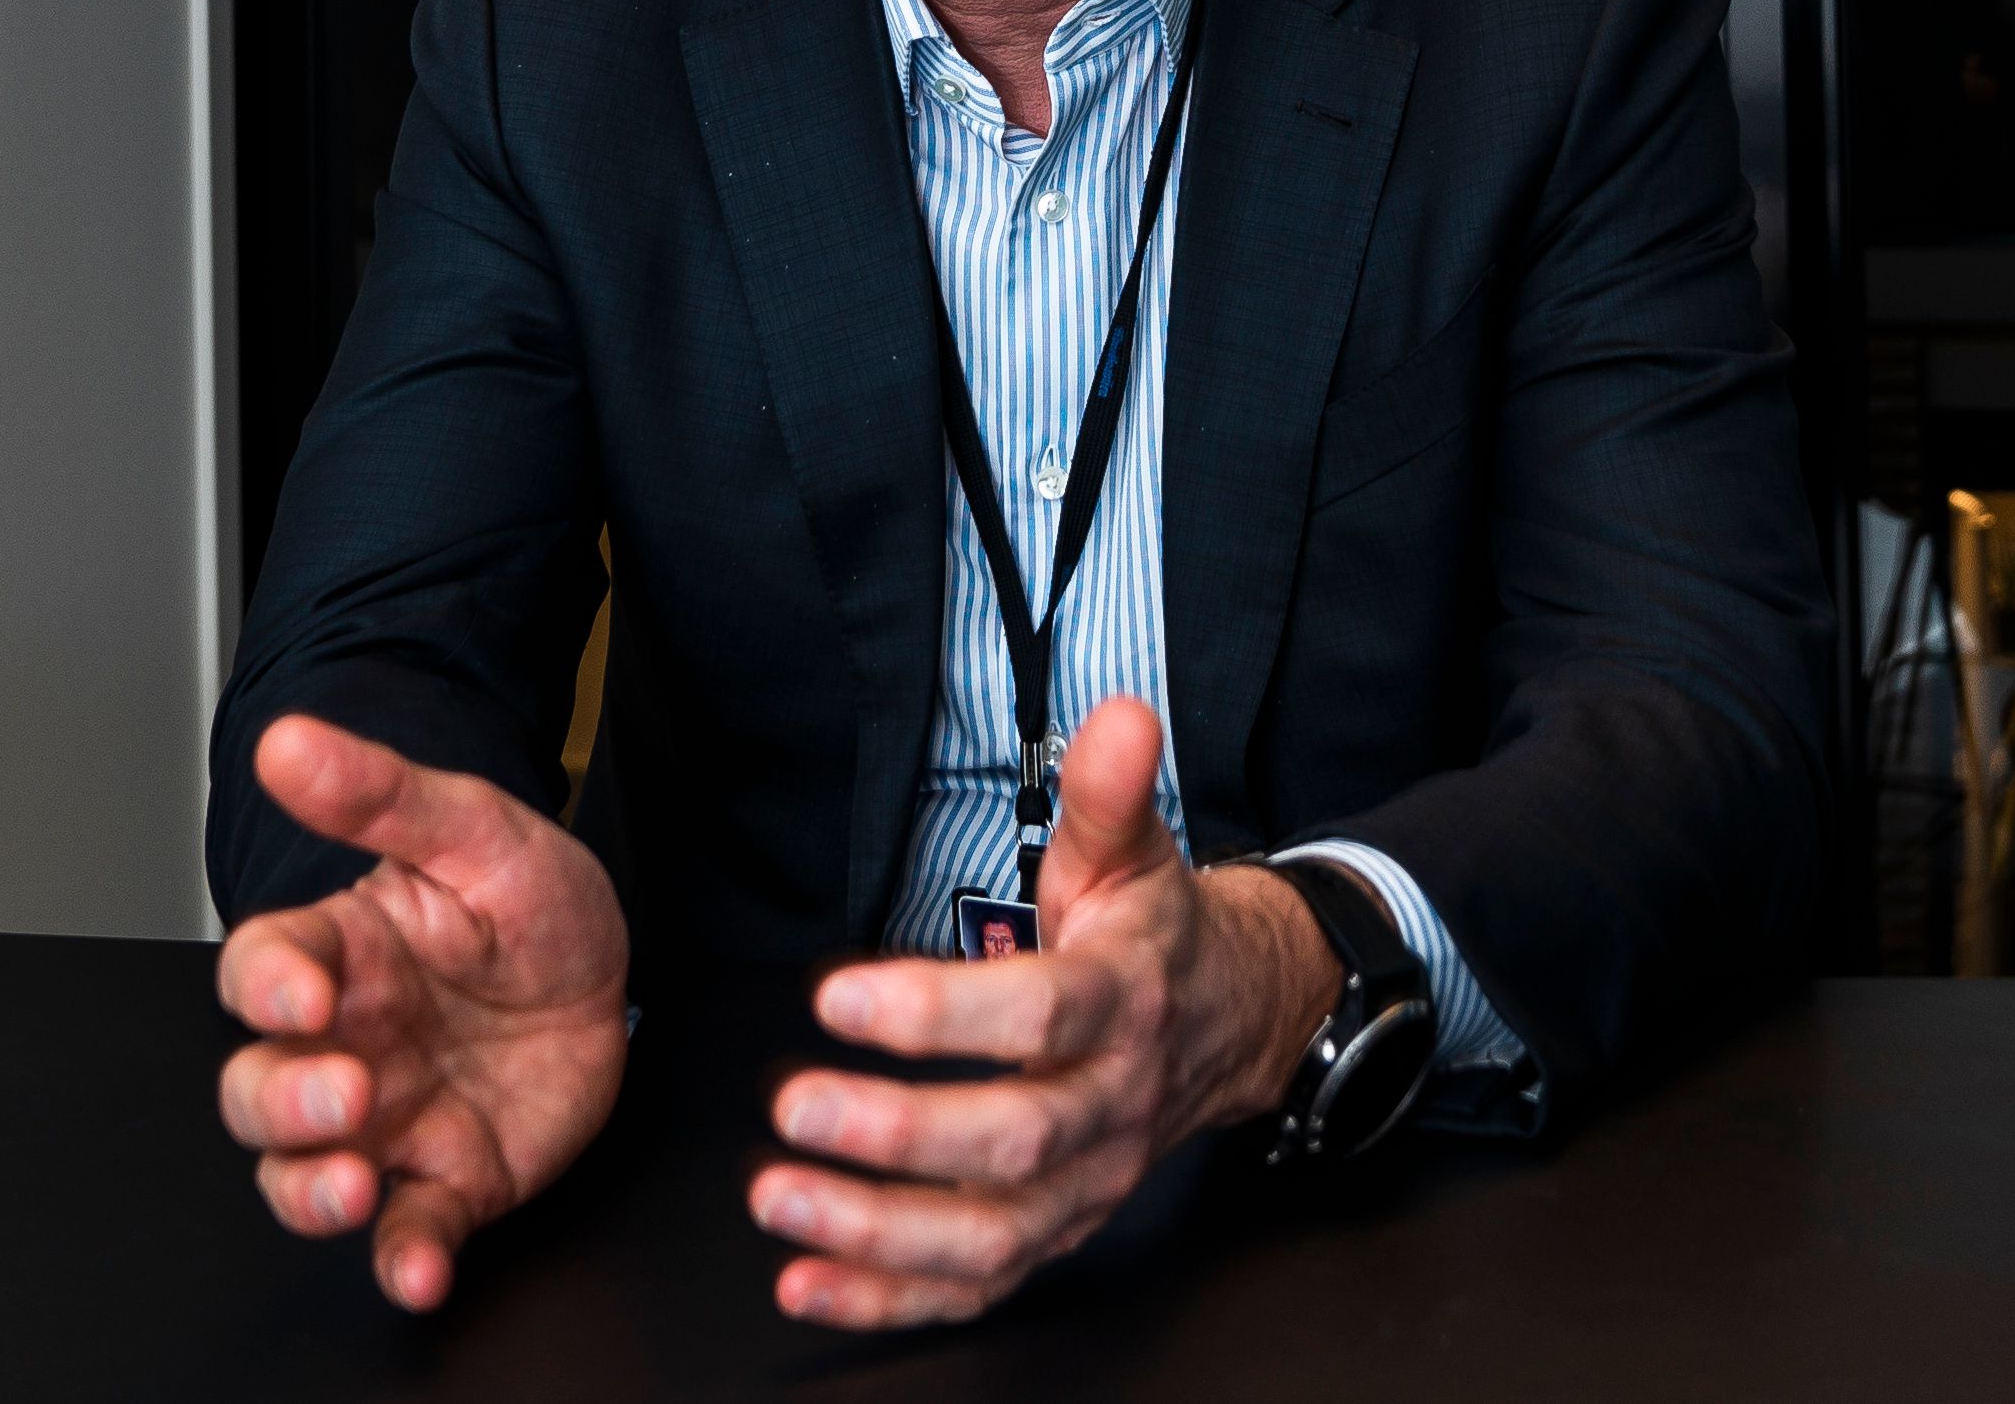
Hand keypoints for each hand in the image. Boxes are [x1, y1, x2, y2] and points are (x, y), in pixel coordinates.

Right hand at [214, 715, 631, 1311]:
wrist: (606, 973)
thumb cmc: (525, 902)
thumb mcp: (477, 830)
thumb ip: (384, 795)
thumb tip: (290, 740)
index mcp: (339, 956)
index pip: (263, 970)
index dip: (268, 985)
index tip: (305, 990)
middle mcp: (340, 1047)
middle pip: (259, 1089)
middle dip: (284, 1101)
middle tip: (343, 1092)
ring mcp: (385, 1123)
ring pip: (303, 1174)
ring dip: (313, 1192)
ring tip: (352, 1185)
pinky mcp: (445, 1180)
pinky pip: (406, 1231)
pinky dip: (402, 1258)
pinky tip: (417, 1269)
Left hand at [749, 697, 1341, 1330]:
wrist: (1234, 1021)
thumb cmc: (1154, 935)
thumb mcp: (1134, 852)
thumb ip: (1110, 792)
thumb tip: (1119, 716)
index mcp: (1127, 1002)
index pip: (1043, 1014)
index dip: (944, 1013)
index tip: (843, 995)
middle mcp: (1112, 1104)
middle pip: (1017, 1138)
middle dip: (902, 1133)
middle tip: (796, 1105)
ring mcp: (1088, 1181)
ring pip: (994, 1232)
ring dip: (881, 1231)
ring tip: (780, 1198)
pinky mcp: (1057, 1230)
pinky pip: (979, 1284)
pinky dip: (890, 1299)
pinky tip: (806, 1281)